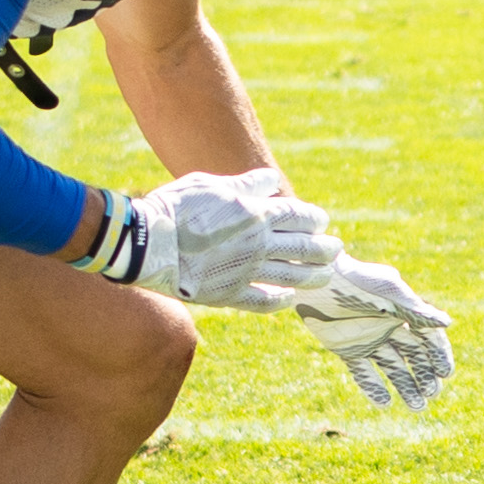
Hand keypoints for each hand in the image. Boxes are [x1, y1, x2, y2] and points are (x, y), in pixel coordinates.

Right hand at [88, 168, 341, 309]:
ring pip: (291, 277)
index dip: (313, 219)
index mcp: (255, 214)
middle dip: (324, 249)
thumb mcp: (212, 184)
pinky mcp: (229, 294)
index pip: (297, 216)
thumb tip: (272, 181)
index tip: (322, 222)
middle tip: (336, 250)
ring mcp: (245, 272)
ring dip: (312, 276)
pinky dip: (279, 301)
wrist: (147, 243)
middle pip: (303, 248)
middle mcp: (257, 245)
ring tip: (326, 276)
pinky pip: (262, 301)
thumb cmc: (176, 207)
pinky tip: (288, 299)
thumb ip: (246, 185)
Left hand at [294, 254, 454, 411]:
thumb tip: (448, 323)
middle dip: (425, 375)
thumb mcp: (389, 292)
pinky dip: (374, 388)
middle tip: (433, 393)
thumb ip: (416, 309)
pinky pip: (364, 373)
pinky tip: (385, 403)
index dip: (439, 355)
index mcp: (402, 311)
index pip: (428, 337)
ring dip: (406, 387)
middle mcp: (388, 327)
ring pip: (392, 368)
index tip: (446, 373)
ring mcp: (368, 340)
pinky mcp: (347, 349)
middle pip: (413, 356)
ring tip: (417, 407)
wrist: (317, 281)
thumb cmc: (357, 280)